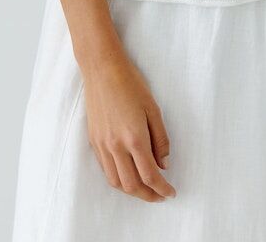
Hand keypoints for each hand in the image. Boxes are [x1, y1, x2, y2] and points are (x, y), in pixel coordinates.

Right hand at [82, 53, 176, 202]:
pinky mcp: (94, 141)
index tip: (171, 193)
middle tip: (161, 195)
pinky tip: (128, 174)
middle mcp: (116, 146)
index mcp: (134, 138)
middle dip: (148, 195)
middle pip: (132, 185)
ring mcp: (102, 145)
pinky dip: (118, 179)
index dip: (162, 189)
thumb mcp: (153, 108)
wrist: (102, 69)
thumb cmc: (130, 83)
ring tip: (146, 189)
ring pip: (116, 182)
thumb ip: (160, 139)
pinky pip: (106, 170)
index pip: (150, 175)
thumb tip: (164, 164)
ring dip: (132, 191)